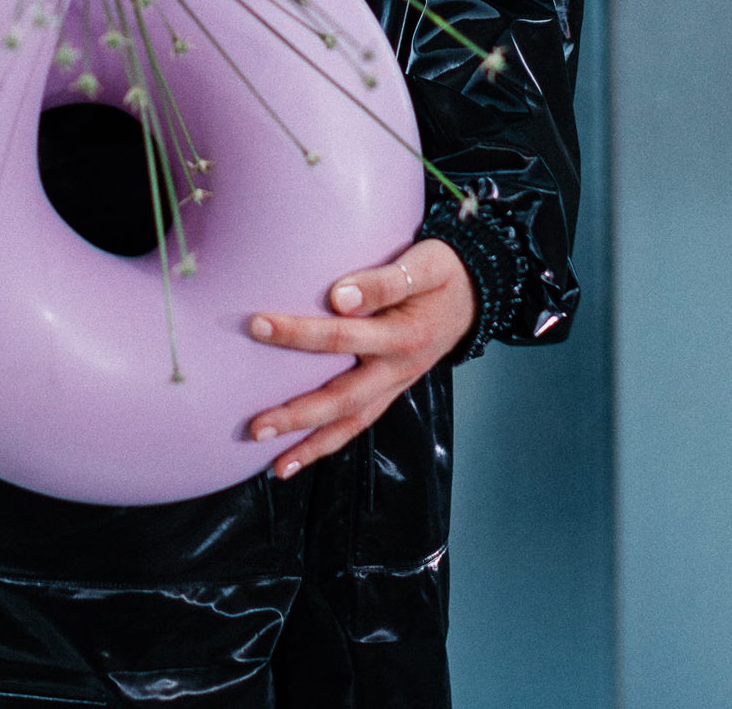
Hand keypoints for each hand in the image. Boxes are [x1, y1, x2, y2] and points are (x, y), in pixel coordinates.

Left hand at [245, 238, 475, 476]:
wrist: (477, 293)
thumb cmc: (442, 273)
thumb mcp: (423, 265)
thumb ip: (383, 281)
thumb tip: (339, 297)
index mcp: (403, 337)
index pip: (341, 336)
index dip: (298, 332)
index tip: (257, 325)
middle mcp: (398, 370)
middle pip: (343, 399)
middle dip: (297, 416)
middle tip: (254, 428)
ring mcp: (396, 385)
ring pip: (352, 423)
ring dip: (312, 445)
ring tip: (276, 466)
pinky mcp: (392, 390)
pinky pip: (359, 421)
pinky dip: (331, 441)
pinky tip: (301, 454)